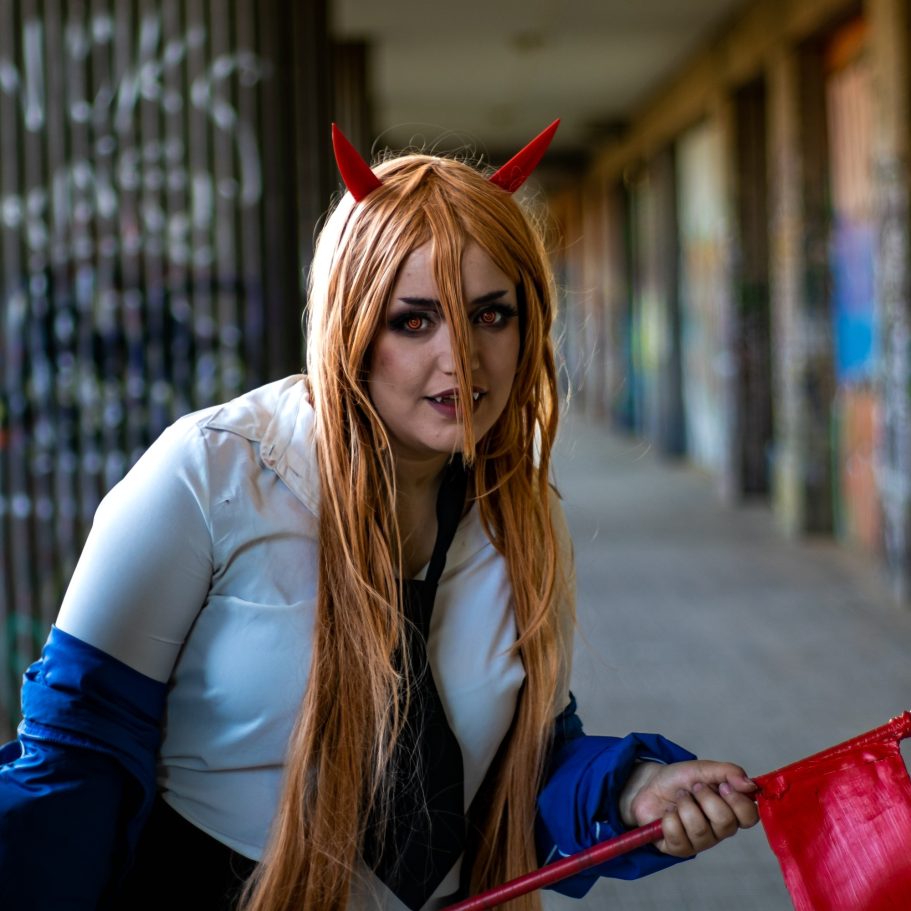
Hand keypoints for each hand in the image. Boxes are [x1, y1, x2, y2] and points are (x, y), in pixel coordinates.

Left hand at [618, 760, 758, 856]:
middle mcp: (718, 830)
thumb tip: (750, 785)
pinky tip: (668, 813)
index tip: (722, 786)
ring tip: (679, 798)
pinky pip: (677, 836)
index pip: (750, 817)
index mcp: (730, 811)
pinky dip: (669, 818)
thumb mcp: (702, 769)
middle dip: (706, 798)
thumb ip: (728, 772)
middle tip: (694, 788)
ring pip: (699, 829)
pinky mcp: (679, 849)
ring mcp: (699, 842)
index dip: (738, 801)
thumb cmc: (679, 780)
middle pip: (726, 823)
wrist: (649, 785)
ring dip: (685, 805)